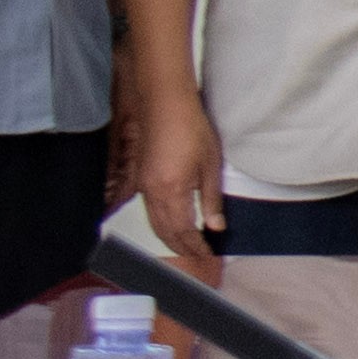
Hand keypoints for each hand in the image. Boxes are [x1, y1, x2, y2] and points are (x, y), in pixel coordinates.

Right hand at [129, 95, 225, 266]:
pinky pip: (149, 210)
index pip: (184, 231)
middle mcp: (153, 193)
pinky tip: (172, 223)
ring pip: (154, 223)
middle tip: (198, 256)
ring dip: (170, 238)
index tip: (208, 254)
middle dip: (181, 248)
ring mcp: (145, 186)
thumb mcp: (210, 165)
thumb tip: (215, 226)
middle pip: (165, 232)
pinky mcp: (141, 177)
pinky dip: (161, 223)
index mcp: (172, 192)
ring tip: (187, 245)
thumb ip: (211, 199)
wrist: (165, 102)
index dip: (196, 246)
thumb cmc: (190, 127)